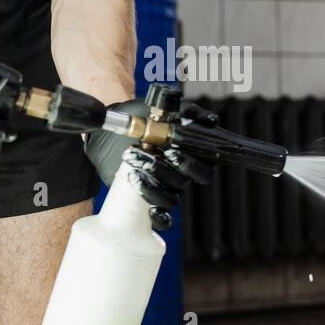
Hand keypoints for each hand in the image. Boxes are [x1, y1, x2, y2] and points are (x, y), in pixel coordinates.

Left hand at [85, 98, 216, 230]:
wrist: (115, 126)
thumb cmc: (142, 115)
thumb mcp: (164, 107)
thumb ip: (184, 111)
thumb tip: (208, 120)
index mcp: (192, 153)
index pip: (205, 166)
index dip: (190, 163)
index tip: (169, 151)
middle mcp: (183, 172)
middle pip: (187, 181)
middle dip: (163, 170)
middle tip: (139, 155)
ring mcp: (169, 186)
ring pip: (173, 198)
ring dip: (153, 188)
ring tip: (132, 172)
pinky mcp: (153, 197)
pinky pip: (163, 216)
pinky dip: (160, 217)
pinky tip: (151, 211)